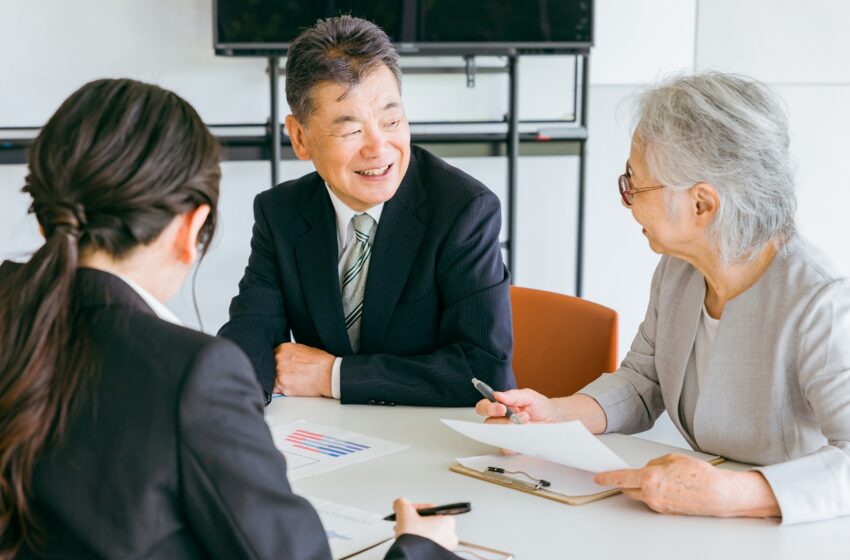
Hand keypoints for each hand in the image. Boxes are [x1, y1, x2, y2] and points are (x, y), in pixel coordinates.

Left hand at [274, 342, 333, 396]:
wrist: (328, 374)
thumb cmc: (320, 362)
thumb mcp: (303, 349)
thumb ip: (289, 353)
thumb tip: (284, 358)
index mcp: (283, 349)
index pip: (271, 355)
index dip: (275, 361)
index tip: (279, 365)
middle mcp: (278, 360)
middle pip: (269, 366)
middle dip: (276, 370)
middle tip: (287, 373)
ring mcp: (279, 374)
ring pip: (271, 378)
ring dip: (277, 380)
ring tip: (290, 380)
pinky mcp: (283, 387)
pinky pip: (274, 389)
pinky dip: (279, 389)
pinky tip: (288, 386)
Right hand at [392, 498, 457, 551]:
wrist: (412, 558)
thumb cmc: (415, 540)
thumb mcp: (405, 514)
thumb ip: (402, 503)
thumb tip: (400, 503)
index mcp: (448, 521)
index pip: (429, 509)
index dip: (414, 508)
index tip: (406, 511)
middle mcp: (451, 535)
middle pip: (428, 522)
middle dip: (414, 521)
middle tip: (405, 523)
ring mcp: (446, 547)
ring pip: (428, 534)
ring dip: (415, 531)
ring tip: (405, 534)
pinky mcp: (439, 555)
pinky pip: (428, 545)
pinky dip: (419, 542)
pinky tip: (410, 543)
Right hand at [476, 390, 606, 432]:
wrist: (553, 418)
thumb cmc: (539, 406)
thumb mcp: (528, 396)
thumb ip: (513, 395)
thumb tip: (498, 395)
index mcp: (499, 406)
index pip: (483, 407)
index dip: (488, 408)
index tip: (501, 407)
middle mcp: (499, 420)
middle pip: (488, 423)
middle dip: (503, 420)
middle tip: (516, 416)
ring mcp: (505, 433)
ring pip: (497, 435)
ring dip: (512, 429)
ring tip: (526, 422)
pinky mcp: (512, 445)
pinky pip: (506, 447)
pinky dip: (515, 441)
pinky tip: (525, 434)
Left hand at [594, 453, 780, 517]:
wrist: (718, 494)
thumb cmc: (699, 475)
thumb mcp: (672, 459)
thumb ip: (654, 463)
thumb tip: (647, 468)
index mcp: (650, 478)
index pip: (621, 478)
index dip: (607, 477)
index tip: (598, 477)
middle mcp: (651, 495)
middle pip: (628, 488)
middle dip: (627, 481)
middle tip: (630, 474)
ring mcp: (658, 505)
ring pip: (640, 495)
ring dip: (642, 487)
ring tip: (659, 478)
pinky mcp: (665, 511)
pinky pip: (652, 500)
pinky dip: (654, 492)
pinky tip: (667, 486)